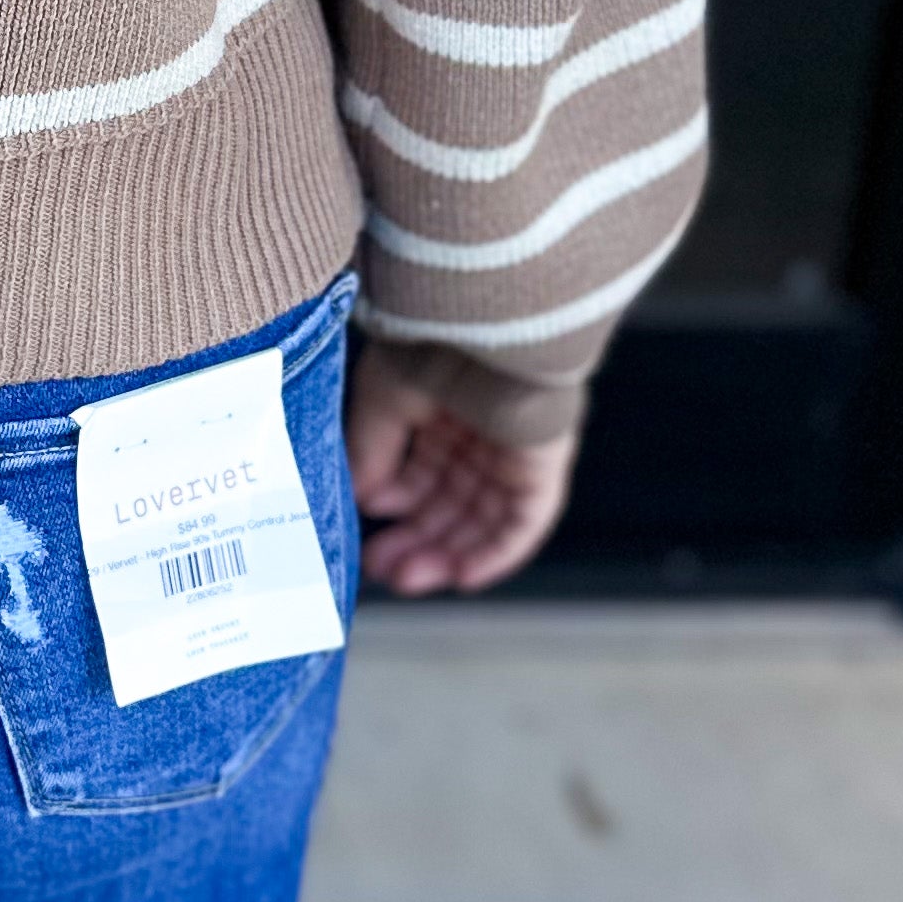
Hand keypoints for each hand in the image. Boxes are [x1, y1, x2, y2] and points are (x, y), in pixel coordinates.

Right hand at [345, 356, 573, 596]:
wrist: (483, 323)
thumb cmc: (430, 342)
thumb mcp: (381, 397)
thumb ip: (370, 449)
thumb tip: (359, 497)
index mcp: (443, 404)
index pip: (421, 467)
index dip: (391, 500)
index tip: (360, 519)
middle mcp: (480, 429)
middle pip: (450, 500)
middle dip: (415, 537)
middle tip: (381, 568)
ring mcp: (514, 449)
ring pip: (482, 517)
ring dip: (446, 552)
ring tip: (407, 578)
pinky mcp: (542, 464)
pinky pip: (524, 521)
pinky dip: (496, 553)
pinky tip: (462, 577)